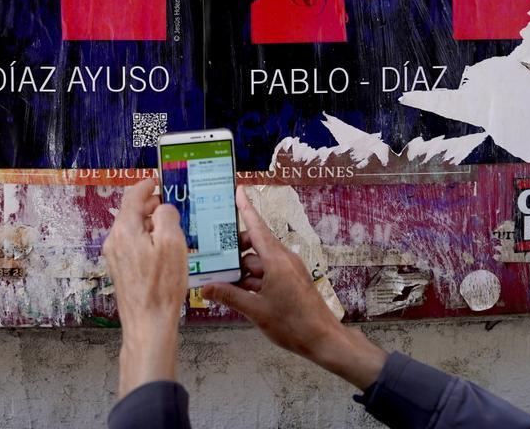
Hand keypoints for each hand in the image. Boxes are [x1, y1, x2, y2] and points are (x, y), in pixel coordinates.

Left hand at [102, 178, 188, 396]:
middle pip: (130, 213)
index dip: (145, 186)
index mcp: (125, 230)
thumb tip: (163, 208)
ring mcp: (115, 257)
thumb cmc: (162, 286)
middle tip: (169, 206)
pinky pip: (132, 245)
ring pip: (132, 230)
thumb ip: (167, 216)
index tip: (156, 182)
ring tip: (170, 229)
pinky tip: (162, 250)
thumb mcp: (172, 243)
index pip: (132, 196)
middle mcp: (115, 241)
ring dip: (149, 224)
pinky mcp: (120, 271)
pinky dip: (146, 239)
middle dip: (149, 206)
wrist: (148, 324)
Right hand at [202, 186, 387, 390]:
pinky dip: (252, 278)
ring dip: (242, 268)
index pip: (257, 227)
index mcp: (276, 260)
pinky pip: (267, 272)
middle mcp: (283, 259)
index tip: (238, 190)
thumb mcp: (256, 310)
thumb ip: (229, 296)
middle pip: (255, 244)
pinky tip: (237, 290)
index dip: (246, 208)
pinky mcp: (291, 282)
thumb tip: (205, 288)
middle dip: (234, 249)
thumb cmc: (292, 324)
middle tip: (211, 253)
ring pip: (259, 261)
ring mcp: (289, 271)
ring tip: (218, 277)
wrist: (324, 339)